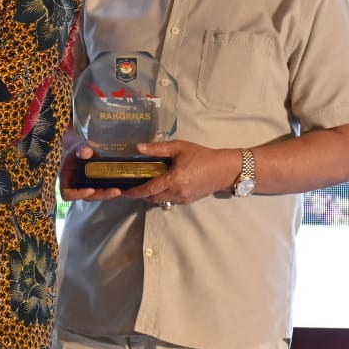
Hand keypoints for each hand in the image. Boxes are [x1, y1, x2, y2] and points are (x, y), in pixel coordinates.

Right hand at [58, 143, 124, 202]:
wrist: (84, 149)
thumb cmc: (77, 149)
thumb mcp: (77, 146)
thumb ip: (80, 148)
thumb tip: (86, 152)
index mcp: (67, 179)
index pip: (68, 194)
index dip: (78, 195)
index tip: (90, 189)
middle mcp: (77, 186)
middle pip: (88, 196)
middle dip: (102, 194)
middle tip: (115, 190)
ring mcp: (88, 187)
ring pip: (98, 195)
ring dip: (109, 193)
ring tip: (121, 189)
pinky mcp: (98, 185)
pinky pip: (104, 190)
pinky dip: (113, 188)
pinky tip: (123, 186)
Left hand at [122, 140, 241, 206]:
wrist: (224, 169)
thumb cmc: (202, 156)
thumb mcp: (179, 148)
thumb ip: (157, 149)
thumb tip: (138, 148)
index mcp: (172, 180)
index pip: (148, 189)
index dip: (134, 192)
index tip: (123, 191)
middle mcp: (176, 192)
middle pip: (152, 198)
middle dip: (141, 194)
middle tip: (133, 186)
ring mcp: (183, 198)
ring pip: (161, 200)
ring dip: (152, 195)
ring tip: (147, 185)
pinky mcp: (189, 200)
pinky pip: (171, 200)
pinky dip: (164, 195)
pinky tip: (163, 186)